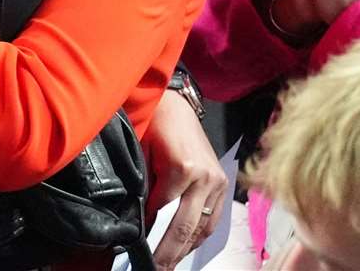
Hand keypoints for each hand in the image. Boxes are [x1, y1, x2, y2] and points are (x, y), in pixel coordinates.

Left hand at [144, 90, 227, 269]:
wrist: (176, 103)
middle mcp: (205, 178)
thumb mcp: (142, 153)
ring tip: (169, 263)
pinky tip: (186, 246)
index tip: (137, 252)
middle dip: (169, 253)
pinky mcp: (222, 183)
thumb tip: (139, 220)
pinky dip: (199, 235)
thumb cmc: (155, 123)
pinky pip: (213, 219)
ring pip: (202, 228)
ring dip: (186, 249)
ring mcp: (217, 182)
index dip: (148, 234)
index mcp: (183, 168)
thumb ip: (144, 187)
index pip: (162, 213)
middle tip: (156, 269)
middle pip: (185, 228)